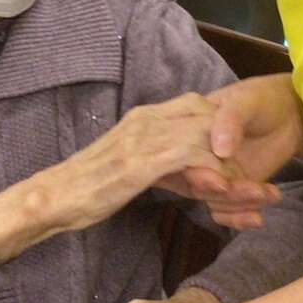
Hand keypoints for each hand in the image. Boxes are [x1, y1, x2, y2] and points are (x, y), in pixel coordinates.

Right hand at [0, 94, 230, 262]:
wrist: (52, 198)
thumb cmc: (84, 188)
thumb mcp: (125, 167)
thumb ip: (152, 160)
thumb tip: (177, 170)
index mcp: (141, 117)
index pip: (194, 104)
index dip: (220, 126)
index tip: (236, 154)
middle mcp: (145, 119)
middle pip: (206, 113)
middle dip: (233, 141)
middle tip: (250, 172)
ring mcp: (143, 138)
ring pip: (203, 133)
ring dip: (231, 161)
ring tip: (249, 188)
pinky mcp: (141, 161)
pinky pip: (191, 156)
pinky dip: (213, 170)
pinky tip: (226, 190)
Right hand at [180, 73, 302, 229]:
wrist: (290, 114)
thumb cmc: (262, 99)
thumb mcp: (246, 100)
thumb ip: (230, 120)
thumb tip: (220, 150)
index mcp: (191, 130)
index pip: (183, 157)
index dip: (197, 173)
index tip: (221, 182)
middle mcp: (197, 155)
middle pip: (196, 184)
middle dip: (222, 193)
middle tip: (253, 189)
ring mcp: (215, 173)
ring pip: (213, 200)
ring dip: (237, 205)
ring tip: (267, 193)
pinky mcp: (232, 188)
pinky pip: (225, 210)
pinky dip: (238, 218)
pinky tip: (257, 218)